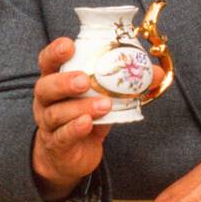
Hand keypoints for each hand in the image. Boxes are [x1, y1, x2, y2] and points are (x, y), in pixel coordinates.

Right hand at [30, 37, 164, 200]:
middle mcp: (46, 101)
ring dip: (81, 107)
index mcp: (55, 82)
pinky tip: (88, 123)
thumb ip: (126, 84)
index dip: (54, 52)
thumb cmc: (87, 117)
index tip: (69, 45)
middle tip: (84, 80)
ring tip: (104, 104)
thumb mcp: (104, 97)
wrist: (72, 156)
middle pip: (45, 87)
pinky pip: (62, 136)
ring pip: (56, 113)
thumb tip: (155, 72)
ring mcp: (48, 124)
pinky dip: (75, 128)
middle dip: (64, 82)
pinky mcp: (57, 145)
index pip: (48, 62)